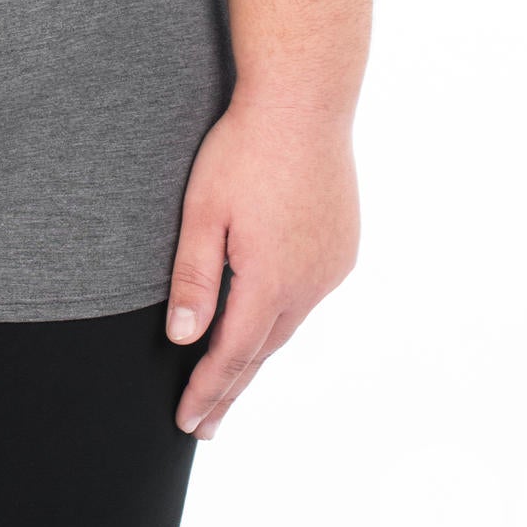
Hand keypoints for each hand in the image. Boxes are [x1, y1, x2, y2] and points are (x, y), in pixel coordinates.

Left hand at [164, 94, 359, 440]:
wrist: (304, 101)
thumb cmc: (243, 150)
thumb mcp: (202, 211)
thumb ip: (193, 278)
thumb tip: (182, 340)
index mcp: (269, 279)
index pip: (232, 355)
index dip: (208, 391)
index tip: (187, 423)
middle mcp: (308, 283)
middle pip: (263, 350)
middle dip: (230, 387)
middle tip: (205, 426)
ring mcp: (331, 266)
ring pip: (288, 323)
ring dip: (258, 351)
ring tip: (231, 379)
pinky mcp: (343, 247)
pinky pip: (309, 293)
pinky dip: (283, 313)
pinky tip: (269, 316)